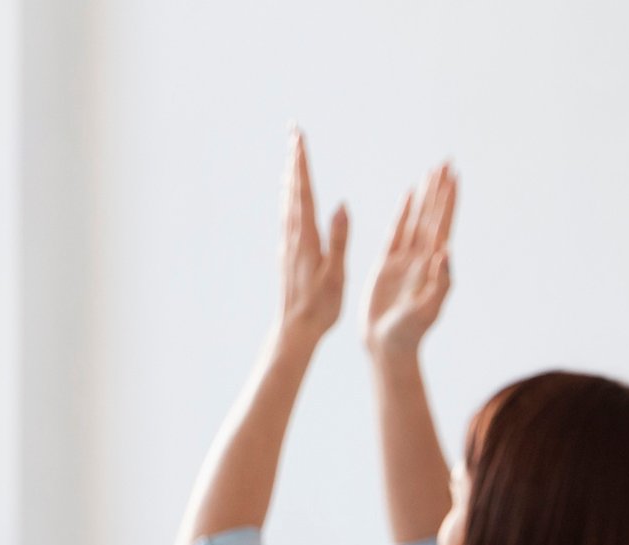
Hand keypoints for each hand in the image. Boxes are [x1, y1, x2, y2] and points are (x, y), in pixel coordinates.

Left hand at [277, 130, 347, 345]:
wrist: (295, 328)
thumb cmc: (321, 305)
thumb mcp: (336, 272)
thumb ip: (338, 237)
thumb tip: (341, 204)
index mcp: (306, 237)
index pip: (303, 191)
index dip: (302, 163)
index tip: (300, 137)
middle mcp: (292, 235)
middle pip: (292, 189)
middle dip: (294, 160)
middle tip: (293, 133)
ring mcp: (287, 243)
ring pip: (287, 200)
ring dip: (291, 176)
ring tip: (293, 155)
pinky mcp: (287, 252)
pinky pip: (287, 216)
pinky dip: (290, 197)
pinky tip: (291, 196)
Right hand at [367, 163, 455, 355]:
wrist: (388, 347)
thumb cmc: (408, 334)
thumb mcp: (425, 310)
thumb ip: (439, 283)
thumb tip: (446, 253)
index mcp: (433, 266)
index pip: (442, 225)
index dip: (448, 200)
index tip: (454, 176)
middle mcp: (423, 259)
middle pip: (433, 216)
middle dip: (440, 189)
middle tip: (447, 162)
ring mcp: (406, 260)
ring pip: (417, 219)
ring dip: (426, 196)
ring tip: (432, 172)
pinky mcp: (388, 265)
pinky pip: (397, 231)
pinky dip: (404, 212)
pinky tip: (408, 196)